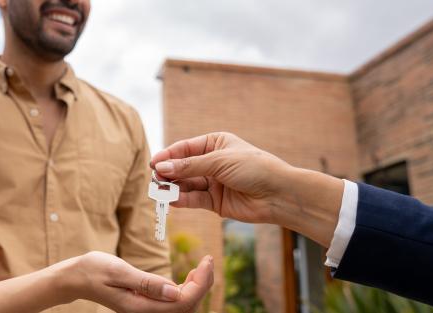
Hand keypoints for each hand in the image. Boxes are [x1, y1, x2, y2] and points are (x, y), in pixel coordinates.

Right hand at [72, 251, 213, 312]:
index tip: (206, 261)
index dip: (200, 284)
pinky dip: (185, 290)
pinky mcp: (146, 305)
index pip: (182, 302)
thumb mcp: (118, 270)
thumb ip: (146, 282)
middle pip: (186, 307)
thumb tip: (174, 291)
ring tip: (202, 267)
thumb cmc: (93, 270)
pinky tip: (188, 276)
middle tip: (209, 260)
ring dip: (196, 288)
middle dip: (203, 285)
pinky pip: (173, 303)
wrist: (76, 278)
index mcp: (140, 307)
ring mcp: (146, 311)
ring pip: (182, 307)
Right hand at [150, 132, 342, 245]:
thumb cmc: (255, 168)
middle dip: (168, 173)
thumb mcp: (219, 162)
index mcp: (215, 143)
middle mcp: (212, 162)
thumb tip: (161, 167)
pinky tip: (171, 199)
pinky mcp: (215, 202)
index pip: (185, 148)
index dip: (168, 156)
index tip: (154, 163)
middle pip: (182, 167)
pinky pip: (193, 199)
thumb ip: (189, 166)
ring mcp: (213, 182)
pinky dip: (182, 199)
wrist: (279, 194)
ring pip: (186, 184)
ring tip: (159, 191)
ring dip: (173, 187)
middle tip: (155, 179)